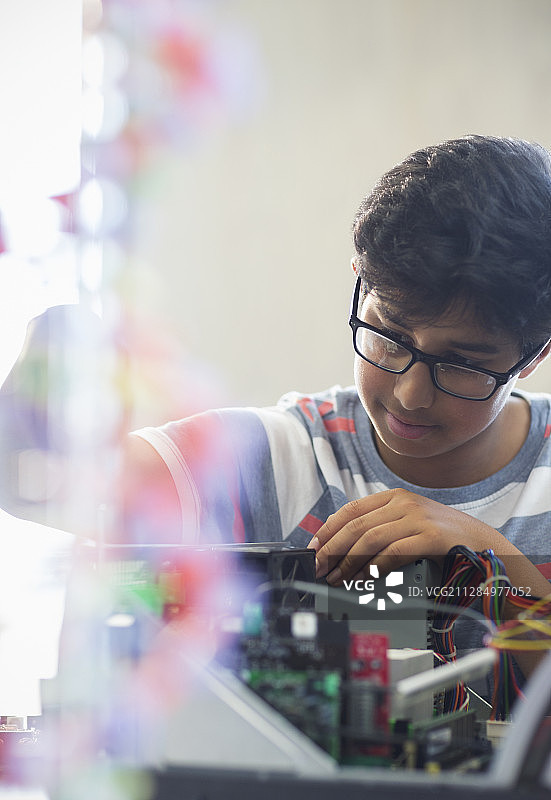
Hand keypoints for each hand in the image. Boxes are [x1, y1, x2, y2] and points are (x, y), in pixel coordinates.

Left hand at [308, 488, 513, 584]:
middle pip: (356, 525)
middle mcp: (404, 503)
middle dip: (332, 549)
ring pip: (371, 539)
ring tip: (338, 578)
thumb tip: (340, 548)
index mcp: (394, 497)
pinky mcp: (431, 536)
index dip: (328, 529)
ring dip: (349, 562)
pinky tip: (365, 578)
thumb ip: (380, 528)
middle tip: (320, 568)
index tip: (314, 548)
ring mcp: (418, 518)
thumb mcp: (407, 523)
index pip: (350, 509)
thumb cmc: (440, 538)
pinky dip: (376, 566)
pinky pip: (394, 551)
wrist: (481, 542)